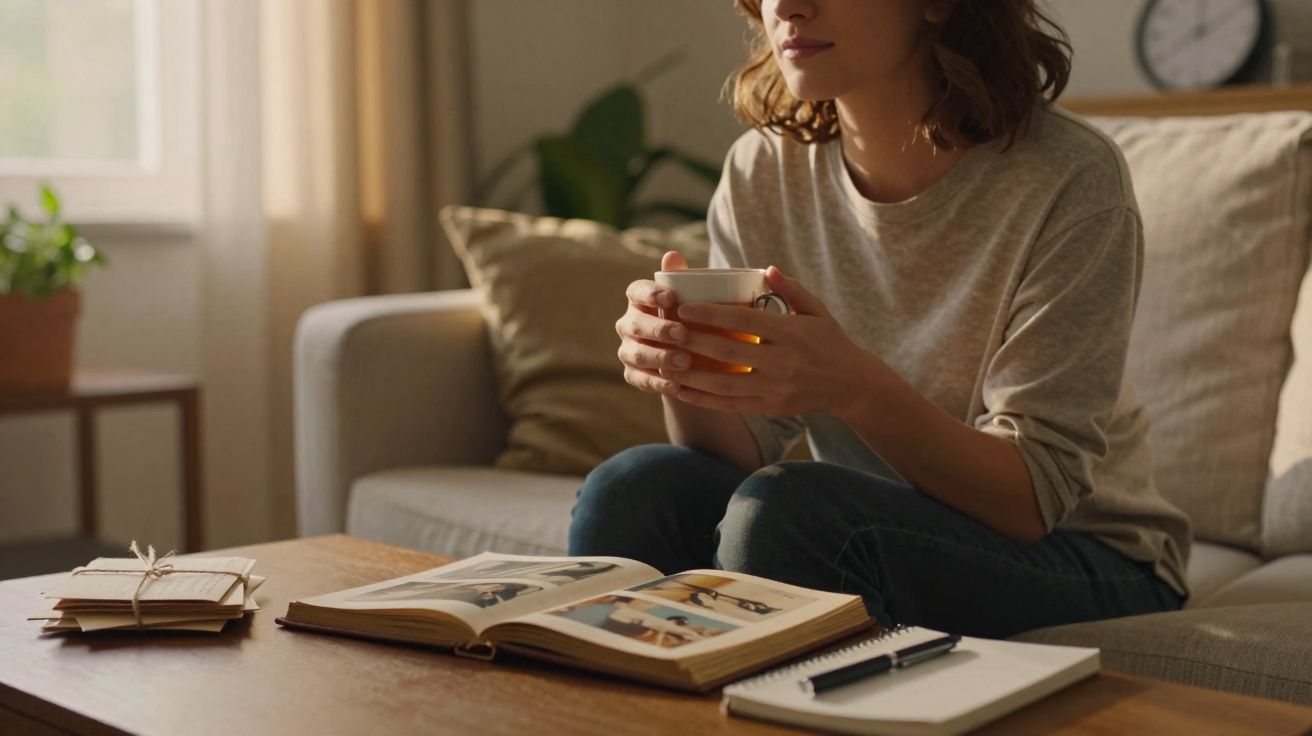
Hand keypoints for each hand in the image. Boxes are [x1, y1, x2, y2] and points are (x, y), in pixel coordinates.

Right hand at [614, 251, 694, 396]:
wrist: (698, 361)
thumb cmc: (696, 321)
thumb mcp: (696, 301)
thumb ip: (685, 280)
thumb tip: (672, 255)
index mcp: (639, 299)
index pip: (635, 291)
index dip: (649, 294)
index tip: (670, 297)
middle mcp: (628, 323)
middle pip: (634, 324)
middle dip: (658, 329)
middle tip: (683, 334)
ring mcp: (628, 350)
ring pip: (635, 354)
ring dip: (659, 358)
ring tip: (685, 362)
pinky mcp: (632, 374)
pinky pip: (640, 379)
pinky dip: (657, 383)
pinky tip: (676, 385)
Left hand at [672, 266, 884, 416]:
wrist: (852, 384)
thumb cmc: (830, 341)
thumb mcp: (817, 310)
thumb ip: (791, 289)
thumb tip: (766, 269)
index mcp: (790, 333)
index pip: (744, 321)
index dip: (711, 314)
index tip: (683, 307)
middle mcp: (782, 362)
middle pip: (728, 352)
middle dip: (693, 342)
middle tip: (665, 332)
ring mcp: (775, 388)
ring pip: (724, 384)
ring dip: (691, 375)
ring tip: (664, 364)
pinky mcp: (770, 408)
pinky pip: (731, 405)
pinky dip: (703, 400)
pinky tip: (680, 392)